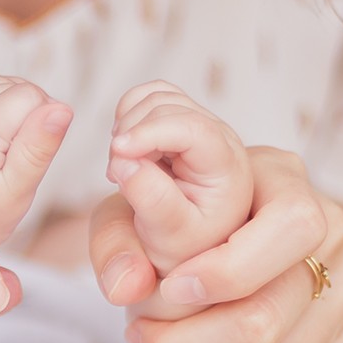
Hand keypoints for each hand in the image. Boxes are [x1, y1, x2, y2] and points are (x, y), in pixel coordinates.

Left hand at [89, 146, 342, 342]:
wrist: (208, 260)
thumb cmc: (168, 230)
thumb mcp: (128, 219)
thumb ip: (117, 242)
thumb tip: (125, 286)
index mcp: (286, 181)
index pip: (291, 227)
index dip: (227, 272)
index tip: (168, 291)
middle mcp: (336, 231)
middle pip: (270, 318)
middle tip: (137, 342)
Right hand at [105, 80, 252, 273]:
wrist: (189, 246)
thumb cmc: (184, 247)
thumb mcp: (169, 236)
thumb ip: (153, 201)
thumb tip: (125, 161)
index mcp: (227, 168)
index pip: (194, 129)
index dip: (152, 132)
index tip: (117, 152)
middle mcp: (220, 139)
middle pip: (170, 107)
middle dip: (133, 134)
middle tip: (116, 175)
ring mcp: (202, 125)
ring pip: (158, 96)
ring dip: (128, 124)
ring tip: (121, 166)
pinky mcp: (183, 121)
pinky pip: (151, 97)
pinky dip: (129, 114)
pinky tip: (126, 148)